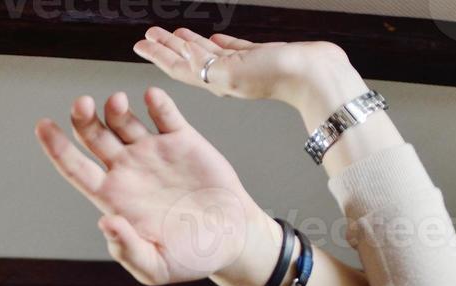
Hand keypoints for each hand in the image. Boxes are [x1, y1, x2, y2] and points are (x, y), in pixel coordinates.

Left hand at [35, 88, 260, 284]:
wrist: (230, 241)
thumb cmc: (189, 257)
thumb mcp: (154, 266)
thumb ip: (128, 249)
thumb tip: (105, 223)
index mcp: (113, 198)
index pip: (75, 169)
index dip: (56, 148)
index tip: (42, 125)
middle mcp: (127, 171)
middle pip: (93, 137)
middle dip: (82, 118)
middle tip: (82, 104)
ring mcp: (153, 153)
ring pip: (124, 120)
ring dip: (115, 107)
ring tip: (116, 102)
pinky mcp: (183, 141)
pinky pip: (165, 115)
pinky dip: (157, 102)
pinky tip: (151, 97)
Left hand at [134, 27, 353, 109]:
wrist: (315, 75)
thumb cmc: (278, 78)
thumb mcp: (232, 73)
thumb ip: (206, 65)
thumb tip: (183, 54)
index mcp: (214, 81)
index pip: (178, 67)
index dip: (158, 55)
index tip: (140, 45)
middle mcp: (223, 76)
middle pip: (187, 59)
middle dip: (166, 47)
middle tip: (149, 35)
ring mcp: (241, 68)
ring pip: (208, 53)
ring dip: (189, 43)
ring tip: (172, 33)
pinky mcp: (259, 58)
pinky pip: (232, 50)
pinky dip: (218, 44)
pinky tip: (210, 38)